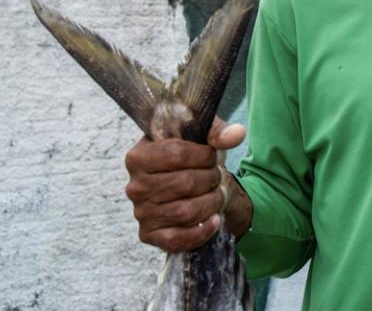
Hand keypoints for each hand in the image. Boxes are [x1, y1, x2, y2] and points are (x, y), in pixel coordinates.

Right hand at [124, 117, 248, 252]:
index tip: (212, 155)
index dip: (204, 155)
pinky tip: (214, 219)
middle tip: (217, 176)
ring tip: (218, 194)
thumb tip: (237, 134)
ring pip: (185, 211)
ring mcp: (141, 212)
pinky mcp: (149, 235)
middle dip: (211, 179)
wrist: (186, 186)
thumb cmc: (191, 158)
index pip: (176, 153)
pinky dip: (202, 231)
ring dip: (212, 202)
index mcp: (139, 156)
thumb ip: (218, 132)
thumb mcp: (202, 137)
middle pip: (184, 183)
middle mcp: (135, 186)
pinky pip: (177, 239)